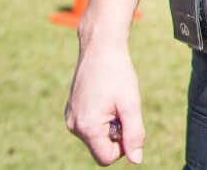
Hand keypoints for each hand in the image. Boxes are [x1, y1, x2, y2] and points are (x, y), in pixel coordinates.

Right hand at [65, 39, 145, 164]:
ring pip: (97, 136)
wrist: (100, 48)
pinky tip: (105, 96)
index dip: (124, 146)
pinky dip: (102, 116)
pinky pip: (91, 125)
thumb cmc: (118, 73)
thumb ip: (134, 134)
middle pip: (102, 148)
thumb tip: (137, 160)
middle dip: (117, 132)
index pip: (107, 158)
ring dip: (110, 124)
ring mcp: (70, 119)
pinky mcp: (71, 111)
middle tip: (122, 107)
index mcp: (87, 128)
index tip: (129, 122)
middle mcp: (73, 127)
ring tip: (113, 99)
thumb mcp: (131, 103)